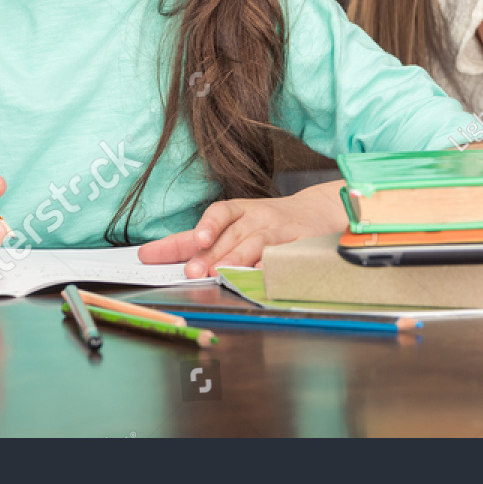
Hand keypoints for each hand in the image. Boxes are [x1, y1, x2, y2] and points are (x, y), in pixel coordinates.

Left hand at [137, 180, 348, 277]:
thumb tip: (163, 256)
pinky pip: (282, 254)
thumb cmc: (270, 222)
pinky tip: (258, 273)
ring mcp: (278, 230)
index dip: (203, 226)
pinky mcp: (297, 242)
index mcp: (239, 210)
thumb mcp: (238, 223)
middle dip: (210, 254)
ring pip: (255, 242)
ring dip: (236, 258)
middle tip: (192, 271)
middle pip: (231, 234)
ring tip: (220, 273)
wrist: (319, 210)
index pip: (217, 213)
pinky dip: (270, 264)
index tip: (191, 241)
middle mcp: (257, 217)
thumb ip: (204, 241)